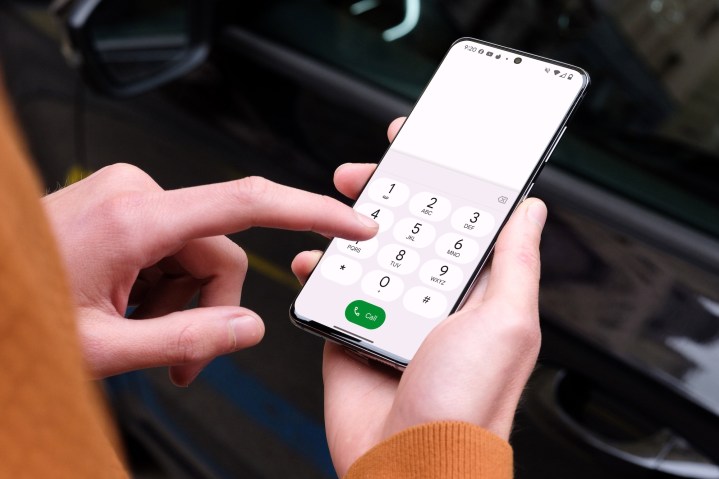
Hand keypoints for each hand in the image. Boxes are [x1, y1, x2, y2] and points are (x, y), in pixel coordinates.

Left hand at [42, 164, 377, 385]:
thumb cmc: (18, 317)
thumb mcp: (102, 349)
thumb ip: (186, 340)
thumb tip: (249, 329)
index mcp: (135, 219)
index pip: (248, 203)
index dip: (312, 213)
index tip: (352, 225)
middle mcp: (137, 192)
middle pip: (221, 253)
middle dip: (210, 309)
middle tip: (184, 360)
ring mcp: (130, 195)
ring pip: (199, 253)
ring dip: (184, 302)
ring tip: (144, 335)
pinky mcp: (126, 204)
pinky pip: (175, 246)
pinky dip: (167, 286)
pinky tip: (135, 309)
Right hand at [291, 118, 545, 475]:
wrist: (407, 465)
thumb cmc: (465, 406)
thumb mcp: (505, 323)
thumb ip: (515, 263)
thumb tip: (532, 211)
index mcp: (475, 290)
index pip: (462, 219)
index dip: (447, 179)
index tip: (428, 146)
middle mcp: (433, 297)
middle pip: (408, 227)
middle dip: (388, 192)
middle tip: (369, 171)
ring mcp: (390, 312)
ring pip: (366, 250)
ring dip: (348, 225)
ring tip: (337, 209)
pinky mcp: (352, 330)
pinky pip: (331, 288)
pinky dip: (317, 268)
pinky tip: (313, 258)